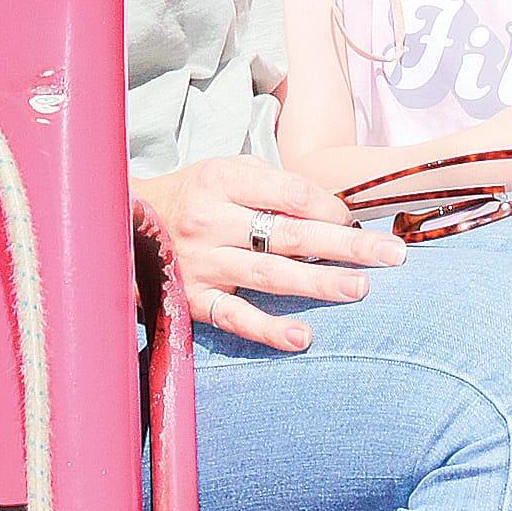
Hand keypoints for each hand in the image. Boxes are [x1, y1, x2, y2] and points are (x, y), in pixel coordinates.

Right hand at [132, 157, 406, 353]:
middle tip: (392, 255)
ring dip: (319, 283)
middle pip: (290, 233)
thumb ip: (273, 186)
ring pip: (270, 274)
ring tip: (361, 289)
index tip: (359, 220)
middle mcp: (211, 220)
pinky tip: (303, 338)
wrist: (119, 223)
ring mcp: (201, 262)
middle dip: (346, 245)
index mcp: (223, 179)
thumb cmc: (193, 196)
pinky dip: (268, 329)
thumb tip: (336, 211)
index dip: (331, 208)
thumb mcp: (225, 172)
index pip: (291, 194)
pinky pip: (235, 317)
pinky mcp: (191, 300)